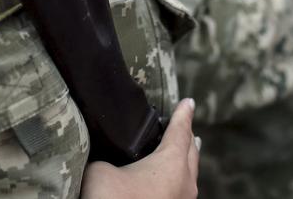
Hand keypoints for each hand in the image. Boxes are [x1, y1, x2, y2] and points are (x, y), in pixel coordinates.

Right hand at [81, 99, 199, 198]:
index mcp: (171, 163)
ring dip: (187, 162)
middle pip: (191, 154)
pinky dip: (177, 180)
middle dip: (189, 139)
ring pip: (189, 176)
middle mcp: (184, 183)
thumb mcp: (101, 171)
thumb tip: (107, 162)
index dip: (183, 114)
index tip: (189, 102)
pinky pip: (181, 192)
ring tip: (187, 153)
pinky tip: (169, 185)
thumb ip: (108, 160)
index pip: (180, 131)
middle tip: (191, 130)